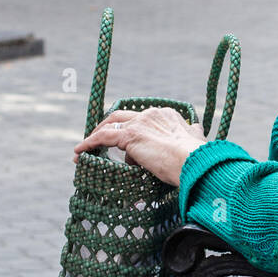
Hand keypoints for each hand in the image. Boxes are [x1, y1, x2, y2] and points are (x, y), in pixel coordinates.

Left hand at [74, 107, 205, 185]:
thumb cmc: (197, 159)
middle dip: (108, 127)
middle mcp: (151, 115)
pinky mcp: (130, 136)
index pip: (143, 119)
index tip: (127, 143)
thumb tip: (197, 129)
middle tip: (99, 139)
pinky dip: (89, 143)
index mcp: (166, 116)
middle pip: (122, 117)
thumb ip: (194, 133)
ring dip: (95, 136)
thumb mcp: (196, 141)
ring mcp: (139, 124)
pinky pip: (103, 138)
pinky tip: (79, 152)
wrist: (194, 162)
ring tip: (85, 149)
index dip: (132, 129)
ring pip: (110, 127)